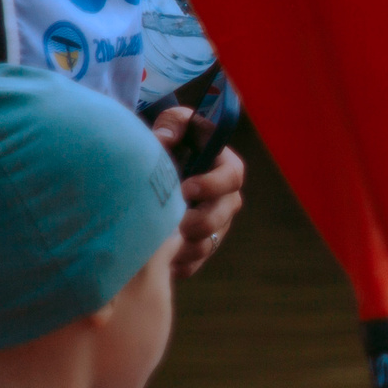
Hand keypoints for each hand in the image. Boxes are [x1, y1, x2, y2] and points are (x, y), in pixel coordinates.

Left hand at [151, 107, 244, 276]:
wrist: (155, 165)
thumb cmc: (170, 138)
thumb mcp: (171, 123)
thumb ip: (171, 124)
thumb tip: (164, 140)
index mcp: (224, 166)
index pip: (232, 177)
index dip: (213, 184)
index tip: (187, 187)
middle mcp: (225, 198)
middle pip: (225, 215)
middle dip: (204, 222)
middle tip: (180, 225)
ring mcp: (214, 224)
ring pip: (210, 242)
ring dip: (189, 247)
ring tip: (165, 247)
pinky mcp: (199, 245)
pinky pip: (195, 262)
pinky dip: (179, 264)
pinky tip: (160, 262)